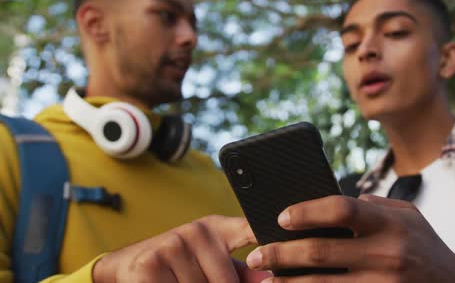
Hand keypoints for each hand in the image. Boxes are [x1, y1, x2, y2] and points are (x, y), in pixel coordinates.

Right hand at [93, 215, 270, 282]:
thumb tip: (270, 279)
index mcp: (216, 229)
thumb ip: (241, 272)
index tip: (275, 250)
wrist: (127, 265)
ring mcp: (172, 246)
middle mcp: (195, 232)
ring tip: (180, 281)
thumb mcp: (210, 263)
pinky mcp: (151, 265)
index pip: (249, 228)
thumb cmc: (177, 267)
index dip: (265, 237)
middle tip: (198, 279)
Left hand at [246, 195, 454, 282]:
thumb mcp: (407, 215)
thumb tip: (329, 203)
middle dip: (282, 253)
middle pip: (322, 251)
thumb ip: (371, 206)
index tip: (281, 217)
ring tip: (265, 279)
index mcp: (390, 223)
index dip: (307, 211)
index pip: (341, 209)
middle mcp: (386, 253)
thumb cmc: (423, 244)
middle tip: (257, 253)